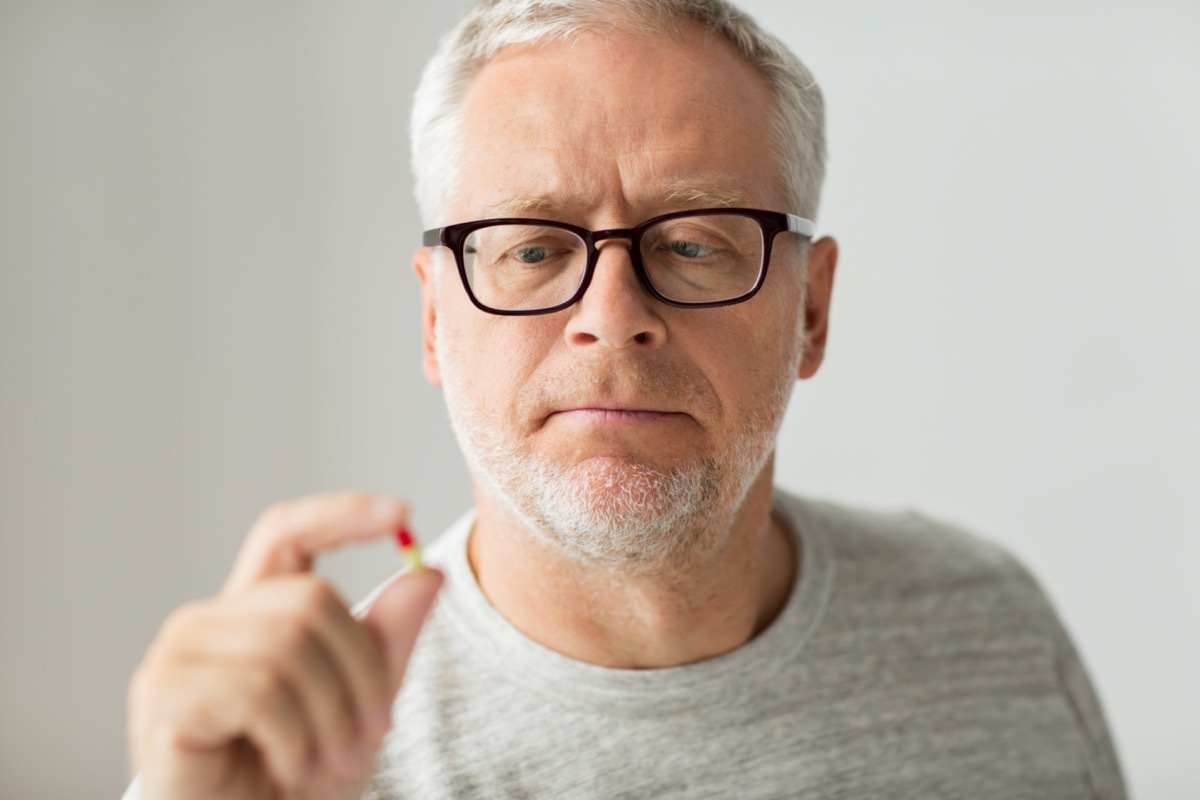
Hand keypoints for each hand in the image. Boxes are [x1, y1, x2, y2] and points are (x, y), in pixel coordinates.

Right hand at [127, 493, 442, 799]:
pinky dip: (295, 738)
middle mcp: (207, 622)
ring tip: (330, 760)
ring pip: (290, 644)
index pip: (286, 534)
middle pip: (311, 600)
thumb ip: (386, 642)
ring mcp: (179, 654)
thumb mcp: (361, 708)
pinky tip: (289, 767)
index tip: (400, 513)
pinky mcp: (164, 695)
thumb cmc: (294, 783)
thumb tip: (429, 573)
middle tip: (374, 733)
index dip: (340, 514)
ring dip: (332, 715)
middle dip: (363, 671)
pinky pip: (260, 690)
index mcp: (250, 613)